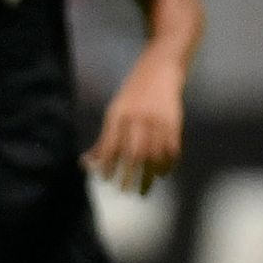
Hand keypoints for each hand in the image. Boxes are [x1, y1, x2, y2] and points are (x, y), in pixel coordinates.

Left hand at [84, 59, 183, 194]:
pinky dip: (167, 164)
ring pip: (154, 154)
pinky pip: (171, 148)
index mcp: (119, 115)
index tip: (107, 179)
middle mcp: (138, 119)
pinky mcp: (174, 122)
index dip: (108, 164)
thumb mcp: (114, 112)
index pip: (112, 144)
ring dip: (149, 174)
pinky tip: (162, 174)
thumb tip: (87, 163)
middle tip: (125, 191)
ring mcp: (158, 121)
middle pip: (134, 153)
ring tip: (143, 189)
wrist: (160, 71)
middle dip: (129, 174)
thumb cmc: (132, 96)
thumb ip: (104, 138)